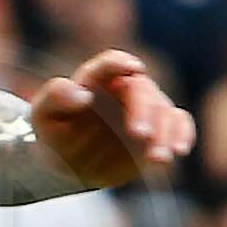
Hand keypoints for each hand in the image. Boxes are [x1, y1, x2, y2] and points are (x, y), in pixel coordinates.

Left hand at [31, 50, 195, 189]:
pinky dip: (183, 134)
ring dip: (165, 132)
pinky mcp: (158, 129)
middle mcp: (125, 88)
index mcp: (95, 79)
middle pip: (142, 91)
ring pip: (163, 111)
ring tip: (158, 157)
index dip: (120, 64)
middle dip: (144, 110)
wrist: (69, 162)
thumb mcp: (43, 117)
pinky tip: (179, 151)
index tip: (133, 68)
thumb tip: (82, 95)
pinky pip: (179, 124)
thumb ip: (55, 98)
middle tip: (139, 134)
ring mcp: (144, 108)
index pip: (109, 64)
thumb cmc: (55, 133)